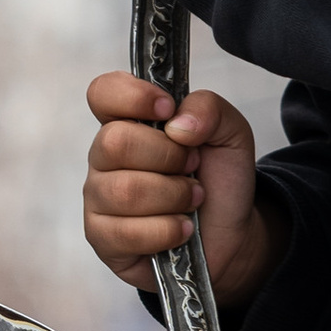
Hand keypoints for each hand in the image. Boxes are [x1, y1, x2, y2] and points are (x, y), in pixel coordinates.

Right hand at [82, 75, 281, 309]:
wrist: (231, 234)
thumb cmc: (219, 181)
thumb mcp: (231, 134)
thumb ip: (210, 109)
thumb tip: (178, 123)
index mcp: (129, 122)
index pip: (103, 93)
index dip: (132, 96)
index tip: (168, 110)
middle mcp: (106, 157)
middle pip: (115, 142)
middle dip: (169, 157)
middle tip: (192, 168)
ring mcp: (99, 197)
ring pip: (125, 191)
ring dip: (173, 197)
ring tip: (192, 200)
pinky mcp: (102, 237)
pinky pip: (125, 233)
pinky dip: (166, 231)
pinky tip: (180, 229)